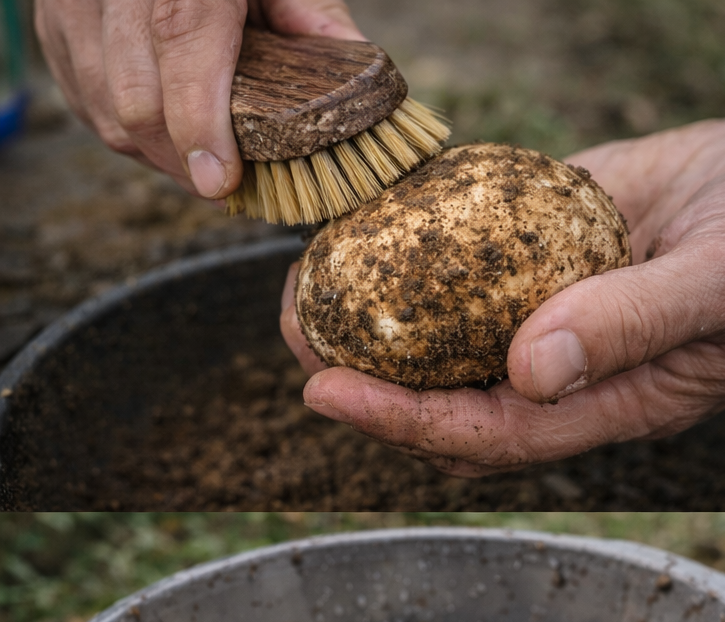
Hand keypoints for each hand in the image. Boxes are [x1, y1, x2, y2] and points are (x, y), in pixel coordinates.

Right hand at [35, 0, 363, 197]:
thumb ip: (315, 21)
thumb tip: (357, 92)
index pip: (181, 46)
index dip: (198, 123)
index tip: (219, 181)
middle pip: (134, 96)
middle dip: (183, 159)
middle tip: (229, 185)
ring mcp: (73, 3)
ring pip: (102, 108)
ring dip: (155, 154)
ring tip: (203, 166)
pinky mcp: (53, 23)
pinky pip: (81, 99)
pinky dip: (124, 132)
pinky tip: (165, 138)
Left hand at [278, 113, 724, 476]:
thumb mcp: (717, 282)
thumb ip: (631, 324)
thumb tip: (527, 370)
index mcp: (617, 400)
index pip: (501, 431)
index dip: (411, 421)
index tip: (329, 389)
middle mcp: (574, 369)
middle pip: (459, 402)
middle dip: (373, 387)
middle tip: (302, 344)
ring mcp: (554, 311)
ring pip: (451, 342)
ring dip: (377, 326)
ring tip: (307, 294)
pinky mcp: (541, 252)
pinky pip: (464, 266)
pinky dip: (410, 254)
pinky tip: (362, 230)